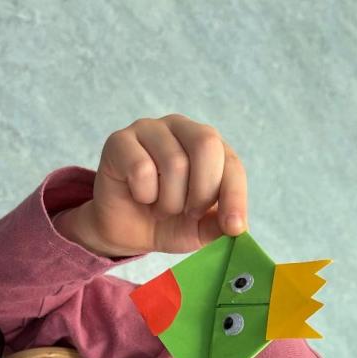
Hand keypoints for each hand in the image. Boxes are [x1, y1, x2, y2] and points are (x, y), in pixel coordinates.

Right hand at [56, 114, 247, 257]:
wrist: (126, 230)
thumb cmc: (167, 221)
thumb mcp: (200, 229)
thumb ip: (220, 224)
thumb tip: (236, 225)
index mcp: (208, 145)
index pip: (231, 161)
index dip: (234, 195)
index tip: (233, 226)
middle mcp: (181, 127)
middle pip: (206, 145)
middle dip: (202, 191)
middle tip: (190, 213)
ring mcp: (149, 129)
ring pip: (174, 162)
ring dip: (170, 201)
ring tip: (161, 208)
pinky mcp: (120, 141)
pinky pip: (141, 168)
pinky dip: (144, 194)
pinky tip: (139, 196)